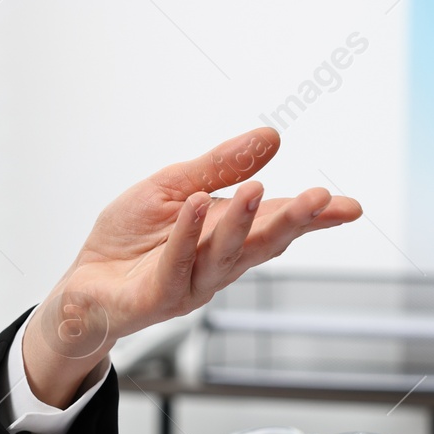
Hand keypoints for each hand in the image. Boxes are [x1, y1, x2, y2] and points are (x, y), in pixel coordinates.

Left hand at [20, 127, 362, 405]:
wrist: (84, 287)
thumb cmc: (130, 241)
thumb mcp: (174, 187)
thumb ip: (221, 166)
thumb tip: (272, 137)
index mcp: (227, 239)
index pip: (277, 225)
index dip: (314, 218)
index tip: (349, 207)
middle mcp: (218, 266)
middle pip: (262, 244)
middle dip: (293, 222)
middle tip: (321, 200)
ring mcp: (190, 285)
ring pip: (223, 255)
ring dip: (242, 222)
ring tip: (259, 190)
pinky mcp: (157, 296)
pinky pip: (175, 263)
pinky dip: (188, 233)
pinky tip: (199, 204)